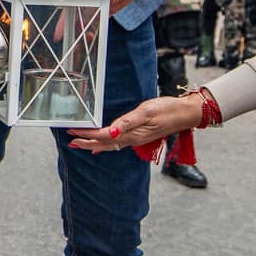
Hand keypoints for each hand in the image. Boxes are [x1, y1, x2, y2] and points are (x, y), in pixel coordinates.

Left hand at [68, 94, 201, 151]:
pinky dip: (106, 145)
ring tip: (80, 144)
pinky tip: (102, 145)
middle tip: (70, 141)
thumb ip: (128, 122)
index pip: (103, 136)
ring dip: (94, 145)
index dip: (87, 135)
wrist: (185, 114)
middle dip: (86, 143)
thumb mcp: (147, 112)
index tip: (73, 131)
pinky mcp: (139, 136)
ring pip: (109, 145)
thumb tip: (110, 132)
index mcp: (132, 134)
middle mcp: (132, 139)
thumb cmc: (167, 109)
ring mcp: (136, 139)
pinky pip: (118, 144)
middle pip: (104, 144)